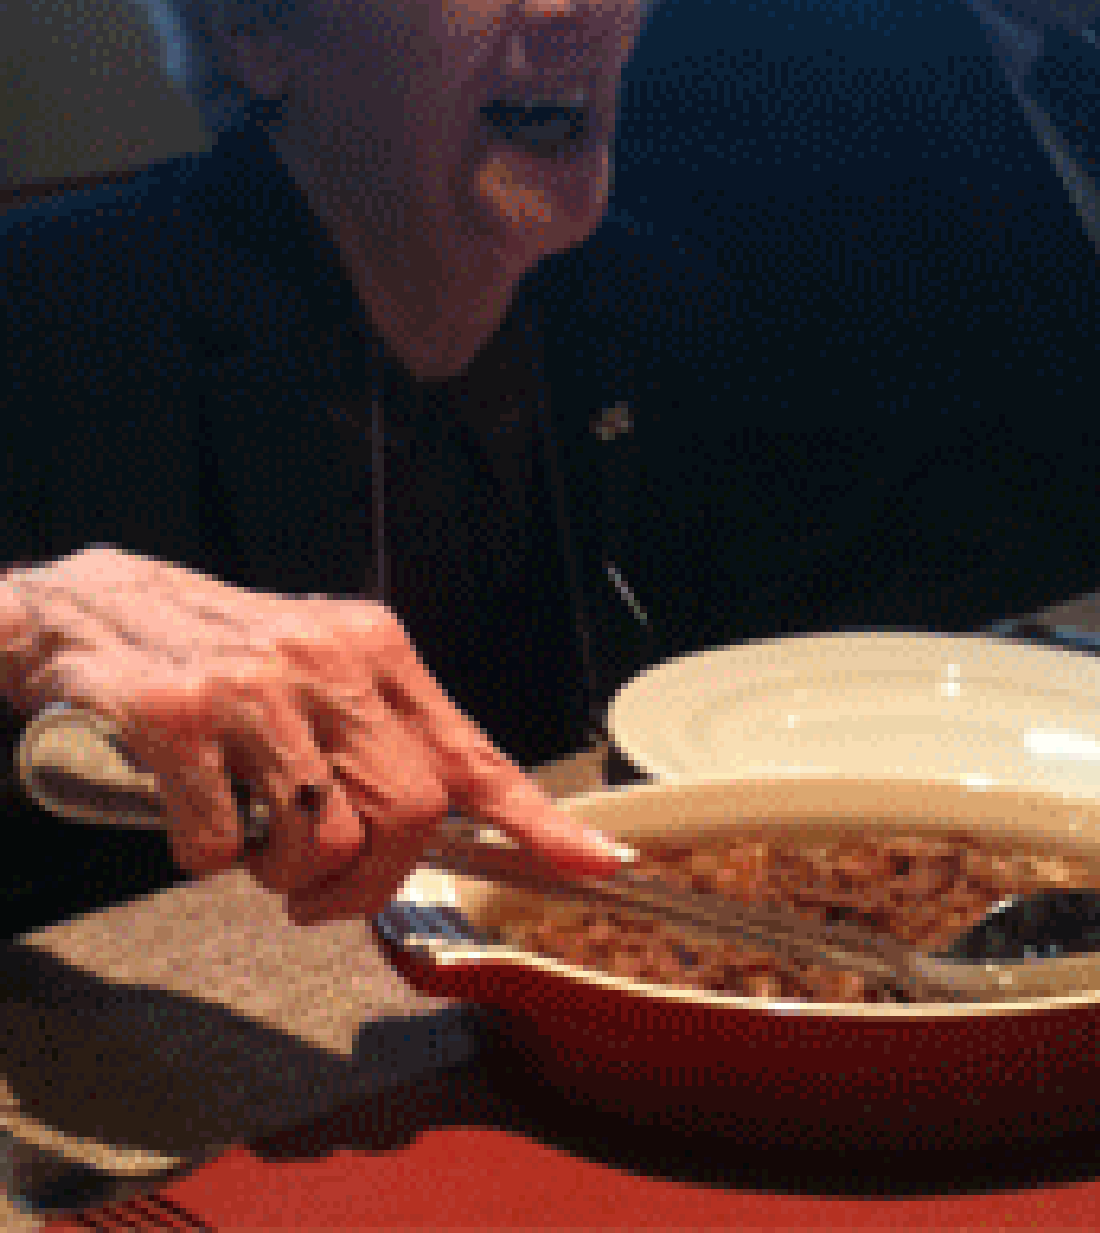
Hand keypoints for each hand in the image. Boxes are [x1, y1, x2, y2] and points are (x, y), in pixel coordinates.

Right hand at [2, 547, 620, 922]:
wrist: (97, 608)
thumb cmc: (221, 653)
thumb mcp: (320, 671)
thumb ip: (382, 735)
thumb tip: (455, 820)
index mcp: (374, 649)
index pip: (471, 750)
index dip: (537, 819)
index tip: (597, 861)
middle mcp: (327, 660)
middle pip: (404, 816)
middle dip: (367, 884)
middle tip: (319, 896)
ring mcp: (255, 686)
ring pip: (318, 840)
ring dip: (284, 876)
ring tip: (252, 844)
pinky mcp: (180, 717)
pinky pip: (221, 846)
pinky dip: (207, 858)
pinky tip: (189, 812)